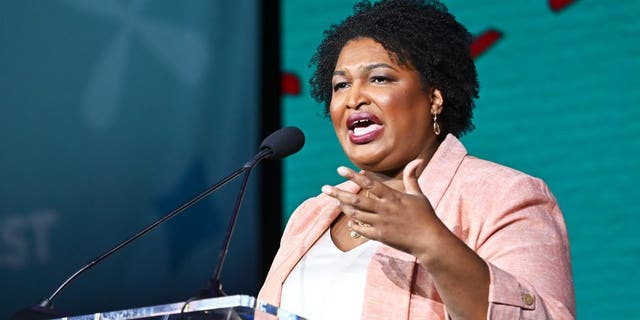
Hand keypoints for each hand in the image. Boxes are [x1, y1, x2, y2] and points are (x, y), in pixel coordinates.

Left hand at [321, 159, 441, 257]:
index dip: (354, 176)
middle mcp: (385, 209)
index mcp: (393, 197)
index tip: (340, 169)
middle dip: (339, 193)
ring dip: (344, 208)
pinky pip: (362, 230)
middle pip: (357, 199)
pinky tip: (350, 221)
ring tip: (336, 201)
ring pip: (356, 214)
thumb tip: (418, 159)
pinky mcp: (381, 236)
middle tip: (324, 188)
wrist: (430, 241)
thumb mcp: (418, 195)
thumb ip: (412, 177)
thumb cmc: (425, 216)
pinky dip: (354, 225)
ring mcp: (381, 223)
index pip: (369, 184)